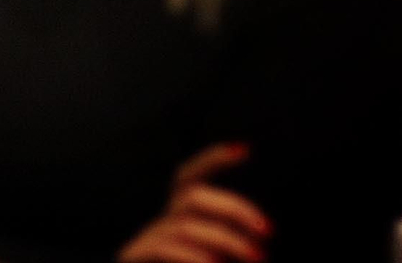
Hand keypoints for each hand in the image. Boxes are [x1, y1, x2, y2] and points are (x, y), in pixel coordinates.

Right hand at [118, 143, 269, 262]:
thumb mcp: (218, 260)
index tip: (245, 150)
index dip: (213, 160)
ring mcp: (147, 243)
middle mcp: (163, 226)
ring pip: (186, 223)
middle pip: (191, 194)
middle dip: (233, 207)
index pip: (190, 178)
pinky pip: (167, 248)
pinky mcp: (134, 258)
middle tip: (267, 231)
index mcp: (182, 222)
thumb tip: (262, 243)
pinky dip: (195, 256)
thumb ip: (235, 251)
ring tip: (257, 258)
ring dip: (226, 239)